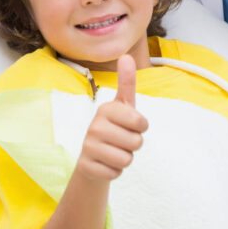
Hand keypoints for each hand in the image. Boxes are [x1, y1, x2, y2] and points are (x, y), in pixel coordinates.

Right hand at [75, 55, 147, 181]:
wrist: (92, 156)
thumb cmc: (114, 127)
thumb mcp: (123, 105)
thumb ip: (126, 82)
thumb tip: (126, 55)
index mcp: (106, 109)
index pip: (141, 122)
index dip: (141, 127)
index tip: (131, 124)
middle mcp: (95, 126)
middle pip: (136, 143)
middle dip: (134, 144)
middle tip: (121, 140)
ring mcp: (88, 147)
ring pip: (127, 159)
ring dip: (125, 158)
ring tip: (113, 150)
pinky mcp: (86, 167)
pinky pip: (116, 173)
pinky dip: (115, 171)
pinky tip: (105, 163)